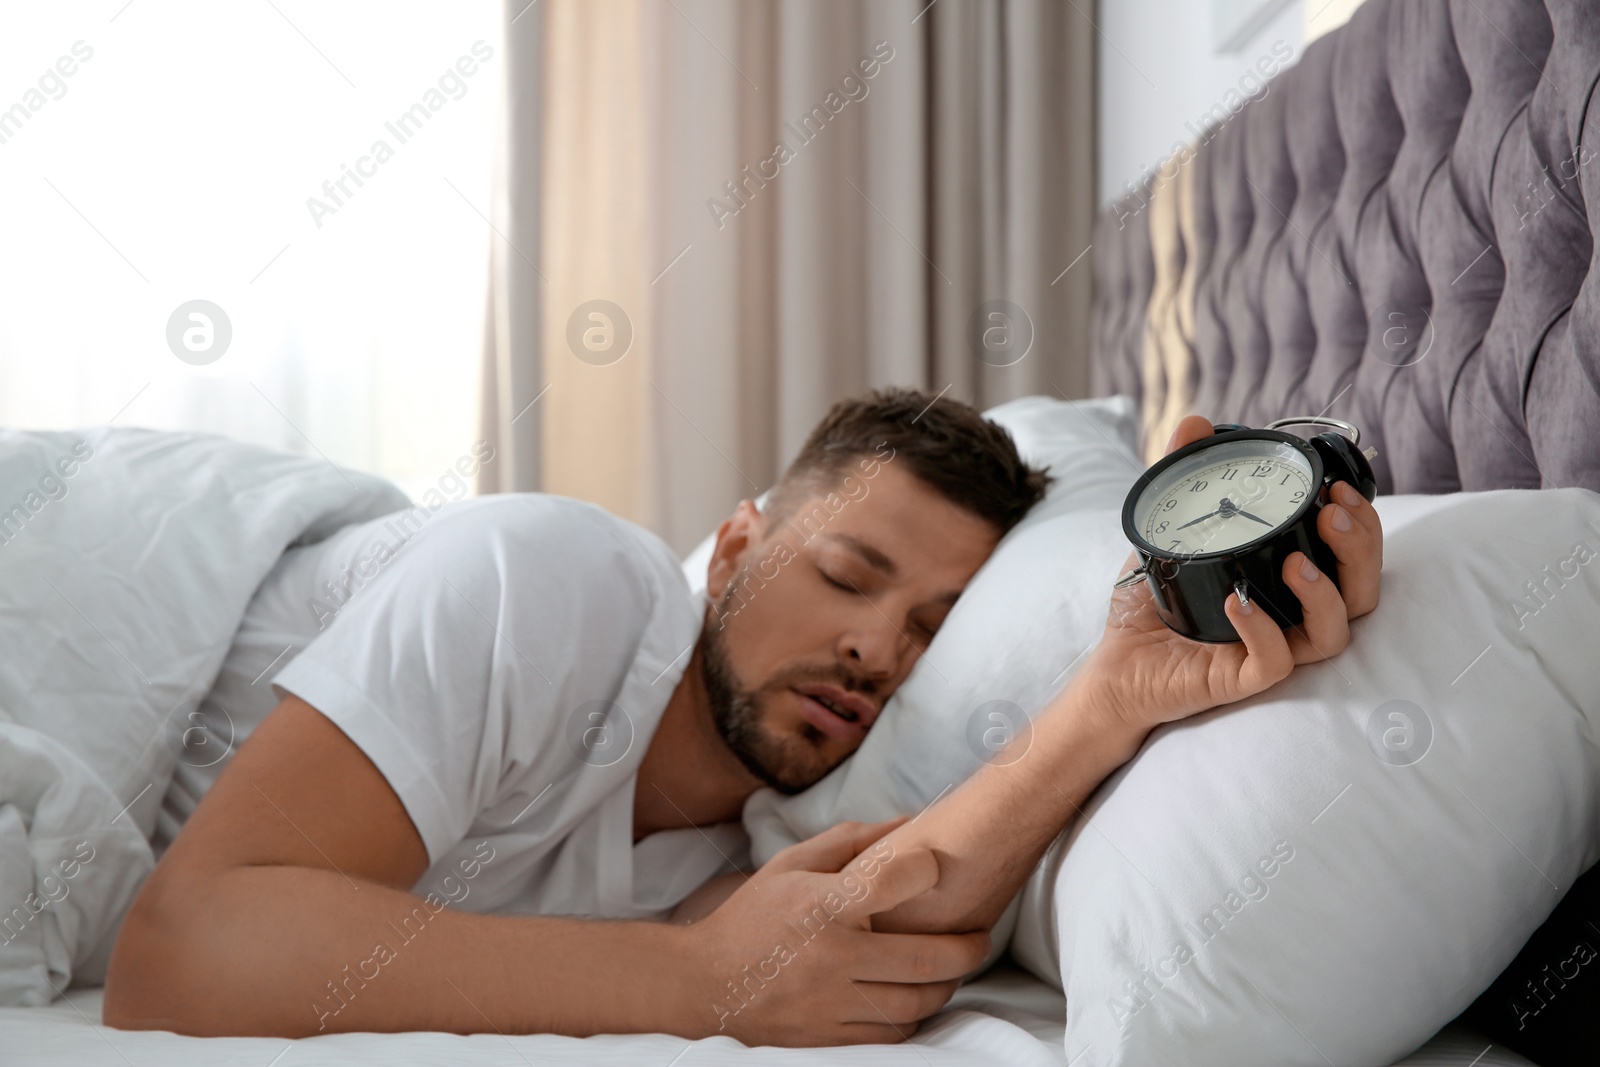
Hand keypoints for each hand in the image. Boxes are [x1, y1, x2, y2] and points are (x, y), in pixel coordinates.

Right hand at [683, 818, 989, 1045]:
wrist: (704, 986)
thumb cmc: (753, 918)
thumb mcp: (790, 865)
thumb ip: (849, 841)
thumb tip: (908, 823)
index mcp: (821, 907)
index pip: (889, 884)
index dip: (924, 871)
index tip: (937, 868)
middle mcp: (831, 957)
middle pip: (924, 959)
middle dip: (966, 948)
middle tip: (979, 939)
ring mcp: (832, 1003)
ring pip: (915, 1003)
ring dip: (945, 986)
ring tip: (952, 970)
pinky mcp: (830, 1038)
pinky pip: (892, 1034)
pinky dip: (914, 1017)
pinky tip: (915, 998)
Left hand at [1081, 415, 1382, 732]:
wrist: (1115, 661)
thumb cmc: (1152, 599)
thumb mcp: (1168, 529)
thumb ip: (1184, 476)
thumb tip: (1194, 422)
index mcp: (1290, 579)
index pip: (1351, 556)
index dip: (1363, 523)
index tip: (1339, 487)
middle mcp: (1293, 615)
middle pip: (1360, 591)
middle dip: (1360, 549)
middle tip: (1332, 512)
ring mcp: (1273, 648)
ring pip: (1335, 631)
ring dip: (1325, 591)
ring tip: (1295, 560)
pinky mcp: (1243, 679)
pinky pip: (1276, 661)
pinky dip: (1264, 630)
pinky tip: (1239, 601)